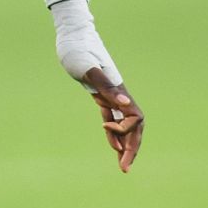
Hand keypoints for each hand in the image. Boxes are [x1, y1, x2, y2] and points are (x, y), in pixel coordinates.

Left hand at [49, 0, 140, 172]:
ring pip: (126, 126)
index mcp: (119, 91)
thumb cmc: (78, 50)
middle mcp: (120, 96)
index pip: (135, 119)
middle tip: (124, 170)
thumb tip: (126, 105)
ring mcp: (112, 96)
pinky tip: (111, 148)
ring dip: (125, 146)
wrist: (72, 37)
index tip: (104, 128)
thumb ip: (106, 86)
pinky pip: (113, 120)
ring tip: (122, 166)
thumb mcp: (88, 68)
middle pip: (135, 128)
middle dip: (132, 148)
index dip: (124, 130)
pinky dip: (113, 135)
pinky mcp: (101, 96)